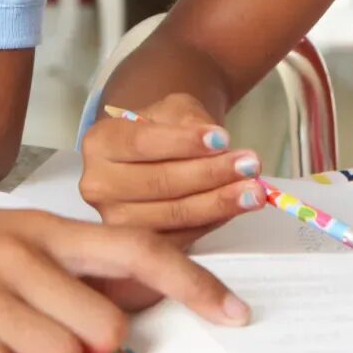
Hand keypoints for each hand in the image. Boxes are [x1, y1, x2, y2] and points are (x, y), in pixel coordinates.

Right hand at [77, 93, 265, 241]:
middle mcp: (98, 185)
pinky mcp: (140, 244)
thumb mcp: (173, 108)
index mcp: (99, 143)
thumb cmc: (164, 127)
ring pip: (173, 215)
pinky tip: (237, 207)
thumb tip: (217, 146)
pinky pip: (182, 237)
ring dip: (219, 203)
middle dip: (210, 175)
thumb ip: (189, 121)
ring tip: (254, 190)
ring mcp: (116, 220)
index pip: (142, 142)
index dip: (184, 143)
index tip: (222, 139)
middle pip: (159, 183)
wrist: (158, 150)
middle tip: (250, 165)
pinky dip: (214, 221)